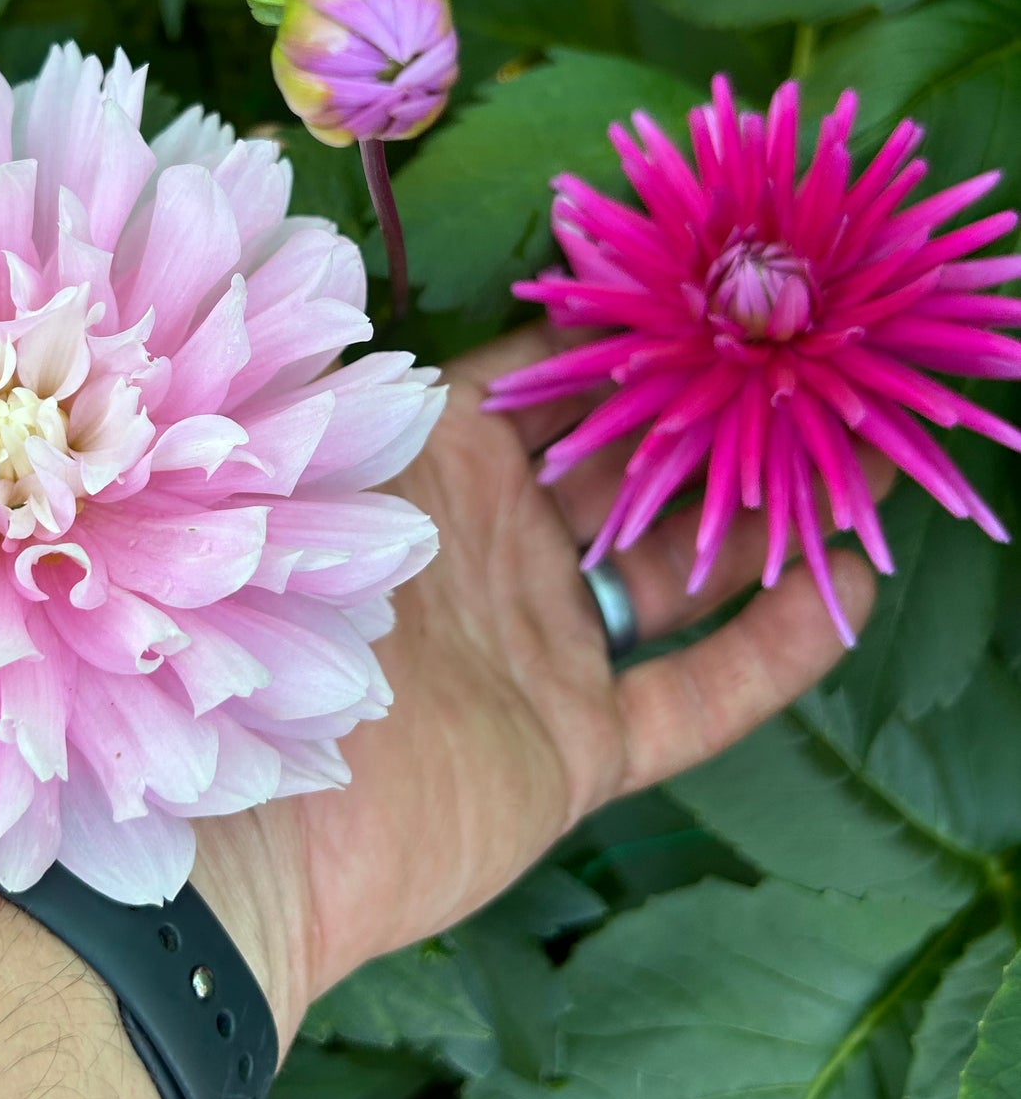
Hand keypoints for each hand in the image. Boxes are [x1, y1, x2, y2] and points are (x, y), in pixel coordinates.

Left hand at [194, 323, 882, 1040]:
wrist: (243, 825)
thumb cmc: (263, 614)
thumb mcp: (325, 467)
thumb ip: (388, 376)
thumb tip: (425, 273)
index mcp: (428, 469)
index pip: (542, 380)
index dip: (622, 340)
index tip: (711, 293)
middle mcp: (492, 547)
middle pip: (627, 471)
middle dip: (713, 426)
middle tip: (807, 376)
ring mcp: (538, 645)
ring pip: (677, 571)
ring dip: (763, 525)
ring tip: (852, 466)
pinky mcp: (574, 743)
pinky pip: (697, 694)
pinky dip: (778, 650)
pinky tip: (855, 588)